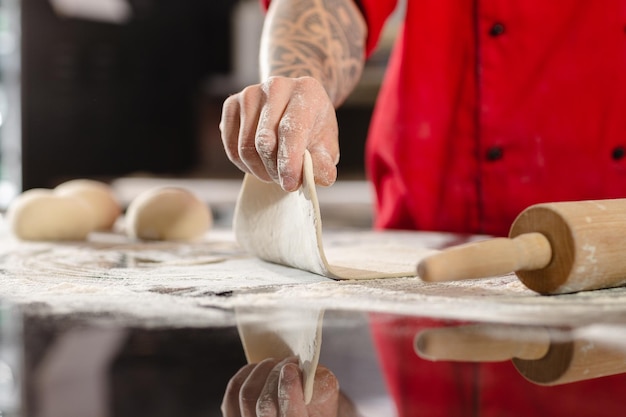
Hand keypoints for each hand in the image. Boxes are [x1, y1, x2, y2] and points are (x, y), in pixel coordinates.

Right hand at [220, 76, 339, 191]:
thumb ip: (324, 163)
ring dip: (260, 170)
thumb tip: (320, 178)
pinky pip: (231, 148)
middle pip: (264, 141)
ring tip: (274, 171)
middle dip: (274, 170)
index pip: (291, 130)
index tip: (290, 184)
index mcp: (306, 91)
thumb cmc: (312, 128)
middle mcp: (276, 86)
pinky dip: (244, 165)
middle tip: (285, 180)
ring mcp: (250, 93)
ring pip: (245, 148)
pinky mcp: (231, 104)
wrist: (294, 106)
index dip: (289, 162)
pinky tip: (259, 164)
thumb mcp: (326, 146)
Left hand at [221, 357, 356, 416]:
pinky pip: (233, 391)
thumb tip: (306, 373)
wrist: (301, 410)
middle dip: (276, 377)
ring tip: (278, 365)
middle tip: (288, 364)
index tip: (291, 369)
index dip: (289, 393)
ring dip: (263, 371)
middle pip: (264, 407)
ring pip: (247, 395)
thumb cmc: (315, 405)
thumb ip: (323, 387)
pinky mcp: (233, 416)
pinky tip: (261, 370)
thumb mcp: (327, 398)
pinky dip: (248, 373)